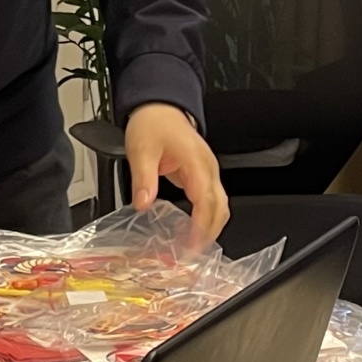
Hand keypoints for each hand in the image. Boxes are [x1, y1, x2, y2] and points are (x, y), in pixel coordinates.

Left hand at [124, 102, 228, 240]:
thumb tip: (143, 203)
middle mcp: (208, 168)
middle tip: (191, 255)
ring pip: (220, 205)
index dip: (201, 226)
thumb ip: (143, 178)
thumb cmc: (153, 122)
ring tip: (192, 248)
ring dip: (210, 227)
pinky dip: (206, 218)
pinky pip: (211, 200)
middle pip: (221, 207)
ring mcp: (208, 171)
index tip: (191, 245)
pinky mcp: (203, 174)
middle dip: (210, 233)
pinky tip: (192, 230)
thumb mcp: (141, 149)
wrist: (160, 106)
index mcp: (196, 161)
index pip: (206, 201)